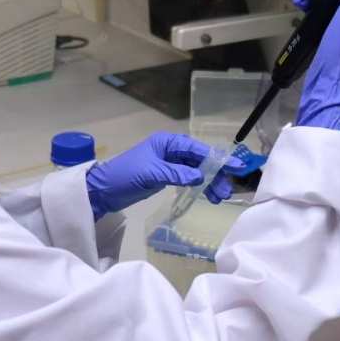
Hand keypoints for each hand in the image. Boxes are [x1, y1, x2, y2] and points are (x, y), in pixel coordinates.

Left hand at [85, 133, 244, 220]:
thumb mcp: (151, 173)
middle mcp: (171, 150)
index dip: (217, 158)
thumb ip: (176, 174)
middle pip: (200, 160)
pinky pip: (189, 179)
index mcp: (167, 142)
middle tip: (226, 191)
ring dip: (209, 183)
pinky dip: (199, 187)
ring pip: (197, 171)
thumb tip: (200, 176)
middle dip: (215, 175)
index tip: (235, 166)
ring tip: (219, 198)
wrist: (104, 190)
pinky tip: (208, 197)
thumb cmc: (125, 175)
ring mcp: (169, 163)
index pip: (197, 149)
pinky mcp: (166, 176)